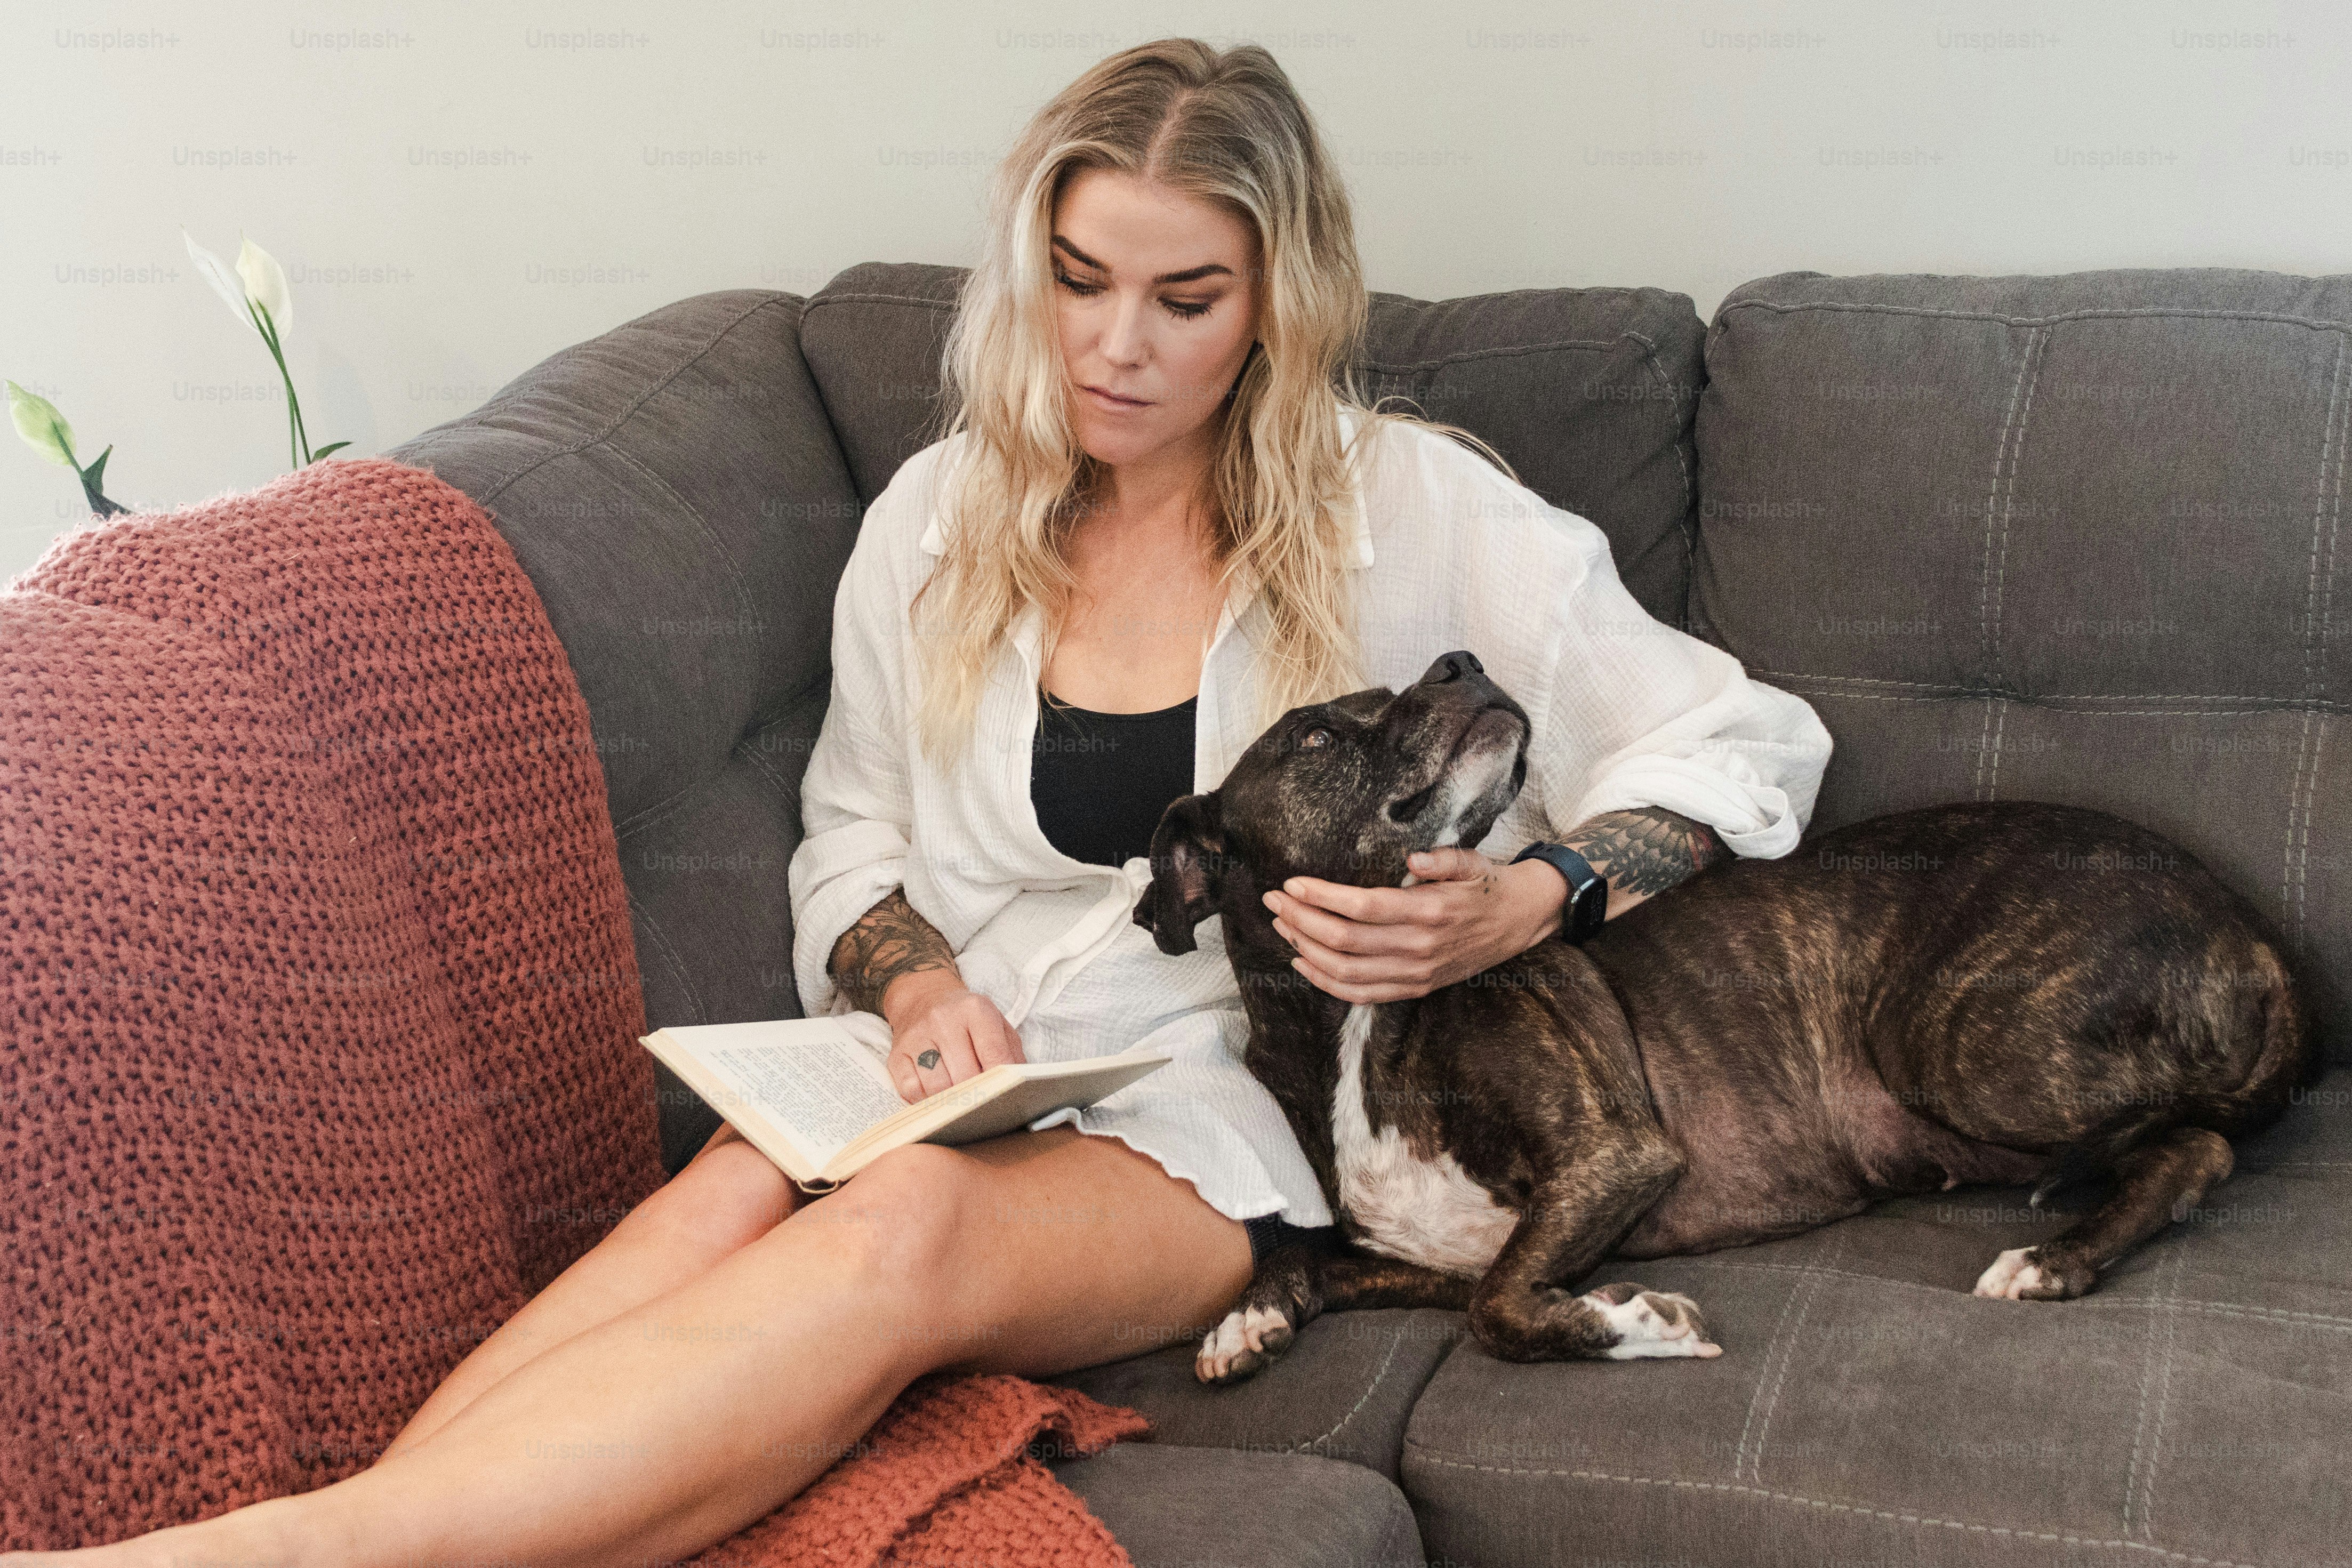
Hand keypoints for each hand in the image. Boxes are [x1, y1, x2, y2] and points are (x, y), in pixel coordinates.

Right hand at [879, 969, 1025, 1102]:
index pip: (994, 1055)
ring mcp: (917, 1036)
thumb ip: (1012, 1054)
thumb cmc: (967, 1019)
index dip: (1002, 1083)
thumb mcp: (997, 1025)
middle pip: (965, 1076)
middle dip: (977, 1096)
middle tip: (983, 1104)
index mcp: (975, 1009)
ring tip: (959, 1099)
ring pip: (937, 1087)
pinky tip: (934, 1095)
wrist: (923, 997)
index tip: (1006, 1098)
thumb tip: (1020, 1087)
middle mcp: (943, 1019)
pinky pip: (910, 1089)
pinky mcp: (896, 1053)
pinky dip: (925, 1100)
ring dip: (950, 1101)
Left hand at [1262, 847, 1562, 1003]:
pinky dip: (1326, 982)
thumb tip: (1411, 859)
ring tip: (1282, 925)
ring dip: (1306, 950)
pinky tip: (1302, 962)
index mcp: (1431, 911)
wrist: (1520, 921)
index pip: (1363, 908)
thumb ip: (1441, 859)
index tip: (1291, 883)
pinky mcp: (1415, 987)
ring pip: (1347, 972)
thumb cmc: (1486, 885)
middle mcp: (1421, 947)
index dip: (1322, 898)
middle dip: (1301, 919)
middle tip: (1273, 900)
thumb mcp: (1471, 861)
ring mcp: (1417, 973)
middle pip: (1345, 941)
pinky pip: (1362, 994)